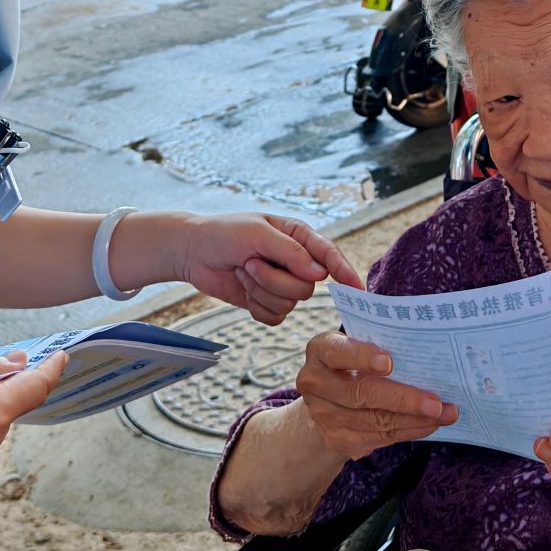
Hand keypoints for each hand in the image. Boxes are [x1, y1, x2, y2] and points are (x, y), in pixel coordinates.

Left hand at [169, 212, 362, 324]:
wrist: (193, 252)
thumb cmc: (224, 234)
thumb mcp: (257, 234)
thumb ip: (291, 252)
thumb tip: (321, 273)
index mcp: (299, 237)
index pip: (329, 255)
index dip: (345, 271)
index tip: (356, 289)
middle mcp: (296, 262)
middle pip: (306, 287)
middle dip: (274, 279)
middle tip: (249, 263)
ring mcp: (283, 284)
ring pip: (290, 303)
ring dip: (260, 290)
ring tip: (243, 271)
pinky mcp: (268, 303)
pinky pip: (275, 317)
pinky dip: (255, 306)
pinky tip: (243, 289)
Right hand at [295, 332, 457, 460]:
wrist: (325, 400)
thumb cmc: (351, 362)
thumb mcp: (354, 345)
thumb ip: (376, 345)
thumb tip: (425, 355)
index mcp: (320, 351)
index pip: (338, 352)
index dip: (362, 357)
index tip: (389, 362)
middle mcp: (315, 383)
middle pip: (361, 394)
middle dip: (403, 399)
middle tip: (436, 403)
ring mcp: (325, 415)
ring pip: (375, 420)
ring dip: (415, 419)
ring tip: (446, 414)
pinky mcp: (338, 439)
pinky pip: (380, 436)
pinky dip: (409, 430)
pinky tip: (430, 425)